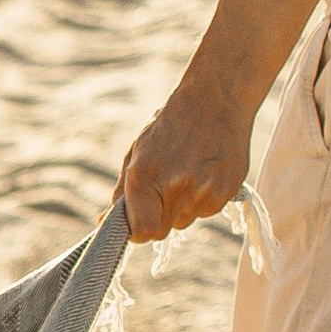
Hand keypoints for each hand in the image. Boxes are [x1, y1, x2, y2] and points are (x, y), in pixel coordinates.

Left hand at [120, 74, 254, 241]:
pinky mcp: (226, 191)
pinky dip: (203, 199)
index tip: (138, 222)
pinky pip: (207, 211)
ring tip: (188, 171)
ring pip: (185, 220)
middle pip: (162, 230)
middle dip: (159, 216)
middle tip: (165, 186)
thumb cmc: (171, 125)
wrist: (216, 99)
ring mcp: (204, 190)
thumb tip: (104, 222)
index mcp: (145, 175)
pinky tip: (204, 171)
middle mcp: (175, 186)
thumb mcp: (137, 152)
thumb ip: (122, 191)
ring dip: (182, 206)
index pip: (142, 231)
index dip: (138, 232)